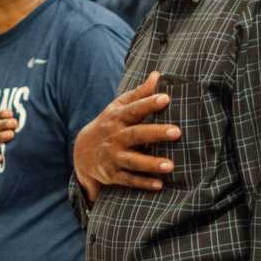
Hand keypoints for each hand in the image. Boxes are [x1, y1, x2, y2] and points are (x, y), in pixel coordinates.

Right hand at [74, 71, 180, 193]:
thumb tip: (157, 75)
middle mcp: (115, 137)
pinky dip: (143, 183)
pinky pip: (128, 180)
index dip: (149, 103)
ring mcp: (113, 156)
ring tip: (170, 165)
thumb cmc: (109, 125)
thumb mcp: (118, 108)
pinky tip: (160, 185)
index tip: (166, 98)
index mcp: (117, 118)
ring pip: (133, 160)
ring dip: (150, 163)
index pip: (134, 109)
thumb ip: (139, 94)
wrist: (82, 152)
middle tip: (177, 132)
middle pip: (136, 134)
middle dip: (156, 133)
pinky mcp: (113, 175)